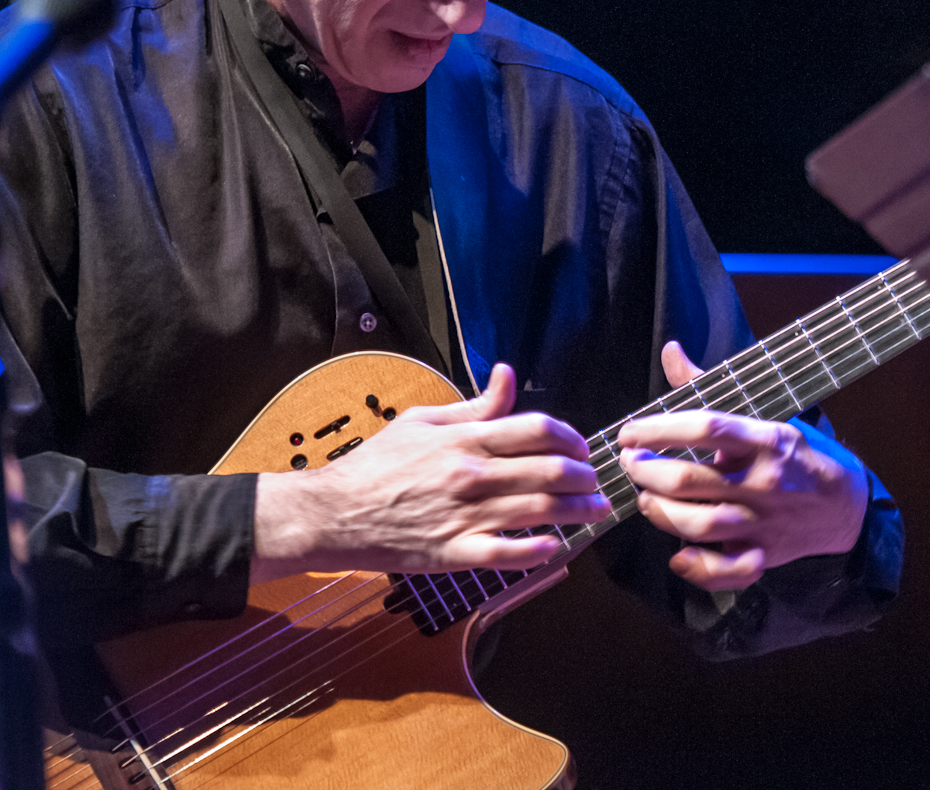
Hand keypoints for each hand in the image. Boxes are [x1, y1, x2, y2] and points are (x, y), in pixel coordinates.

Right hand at [251, 363, 610, 583]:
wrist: (333, 513)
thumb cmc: (377, 465)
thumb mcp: (423, 420)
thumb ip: (474, 405)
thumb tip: (507, 375)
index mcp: (466, 439)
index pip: (537, 429)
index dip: (570, 437)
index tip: (580, 447)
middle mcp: (472, 475)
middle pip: (550, 471)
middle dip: (585, 477)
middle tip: (596, 481)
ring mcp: (465, 515)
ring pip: (540, 511)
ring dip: (578, 511)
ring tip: (595, 511)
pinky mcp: (454, 552)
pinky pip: (507, 554)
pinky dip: (537, 551)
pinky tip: (555, 546)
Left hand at [616, 341, 868, 591]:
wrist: (848, 506)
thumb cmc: (797, 454)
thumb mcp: (764, 414)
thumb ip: (710, 386)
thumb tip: (670, 351)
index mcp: (765, 440)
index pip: (705, 428)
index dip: (658, 429)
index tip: (630, 432)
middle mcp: (764, 482)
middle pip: (688, 480)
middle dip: (646, 472)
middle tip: (631, 464)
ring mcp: (764, 522)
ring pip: (697, 525)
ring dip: (659, 512)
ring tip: (647, 498)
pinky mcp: (764, 556)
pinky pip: (726, 571)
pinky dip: (696, 568)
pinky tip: (678, 554)